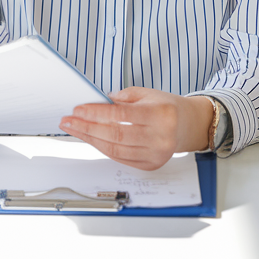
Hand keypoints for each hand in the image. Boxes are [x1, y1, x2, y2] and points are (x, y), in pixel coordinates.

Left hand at [58, 87, 213, 170]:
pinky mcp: (150, 165)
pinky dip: (102, 148)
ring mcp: (156, 155)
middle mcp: (160, 138)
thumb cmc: (168, 107)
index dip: (96, 113)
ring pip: (115, 149)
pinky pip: (120, 158)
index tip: (78, 110)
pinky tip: (90, 138)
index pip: (121, 115)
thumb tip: (99, 102)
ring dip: (90, 139)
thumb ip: (124, 97)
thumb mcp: (148, 93)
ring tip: (75, 129)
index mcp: (160, 115)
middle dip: (87, 127)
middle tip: (68, 121)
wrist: (189, 126)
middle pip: (115, 135)